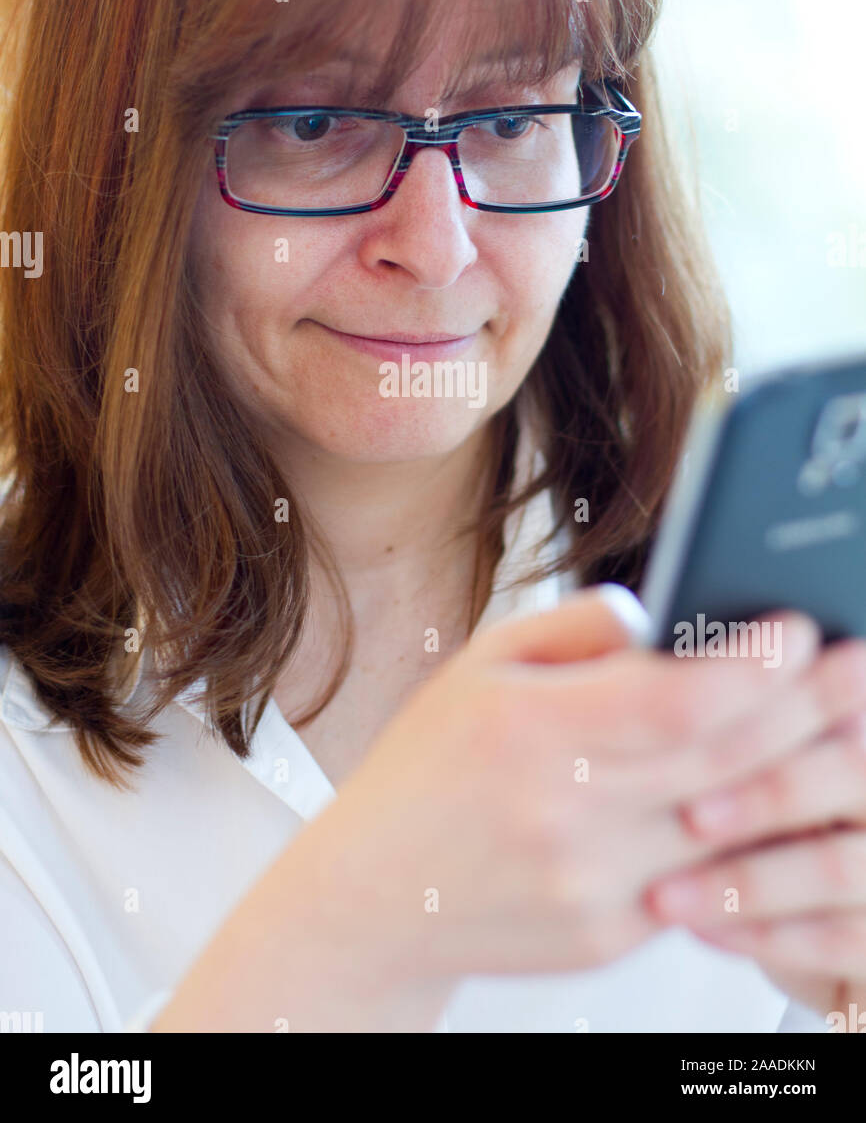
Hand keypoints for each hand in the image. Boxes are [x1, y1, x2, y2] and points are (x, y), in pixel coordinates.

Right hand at [283, 589, 862, 994]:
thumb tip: (658, 612)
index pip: (676, 702)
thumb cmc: (427, 765)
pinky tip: (783, 798)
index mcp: (531, 730)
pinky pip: (704, 879)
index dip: (753, 666)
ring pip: (729, 825)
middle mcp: (567, 813)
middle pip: (723, 760)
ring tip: (842, 728)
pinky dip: (751, 836)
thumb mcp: (479, 666)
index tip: (798, 629)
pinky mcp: (608, 935)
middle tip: (855, 666)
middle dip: (806, 707)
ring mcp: (592, 884)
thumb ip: (571, 628)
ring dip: (797, 772)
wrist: (374, 895)